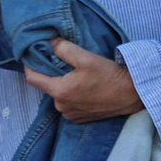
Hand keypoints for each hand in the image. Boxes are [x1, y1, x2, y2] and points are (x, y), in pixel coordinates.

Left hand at [24, 39, 143, 123]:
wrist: (131, 95)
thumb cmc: (109, 76)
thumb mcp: (86, 58)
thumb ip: (64, 49)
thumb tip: (50, 42)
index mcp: (60, 92)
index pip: (33, 78)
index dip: (29, 65)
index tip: (31, 54)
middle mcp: (62, 106)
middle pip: (47, 86)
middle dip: (51, 73)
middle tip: (61, 60)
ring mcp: (71, 114)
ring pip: (59, 94)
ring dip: (63, 84)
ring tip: (76, 72)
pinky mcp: (81, 118)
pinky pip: (69, 103)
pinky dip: (72, 93)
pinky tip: (84, 85)